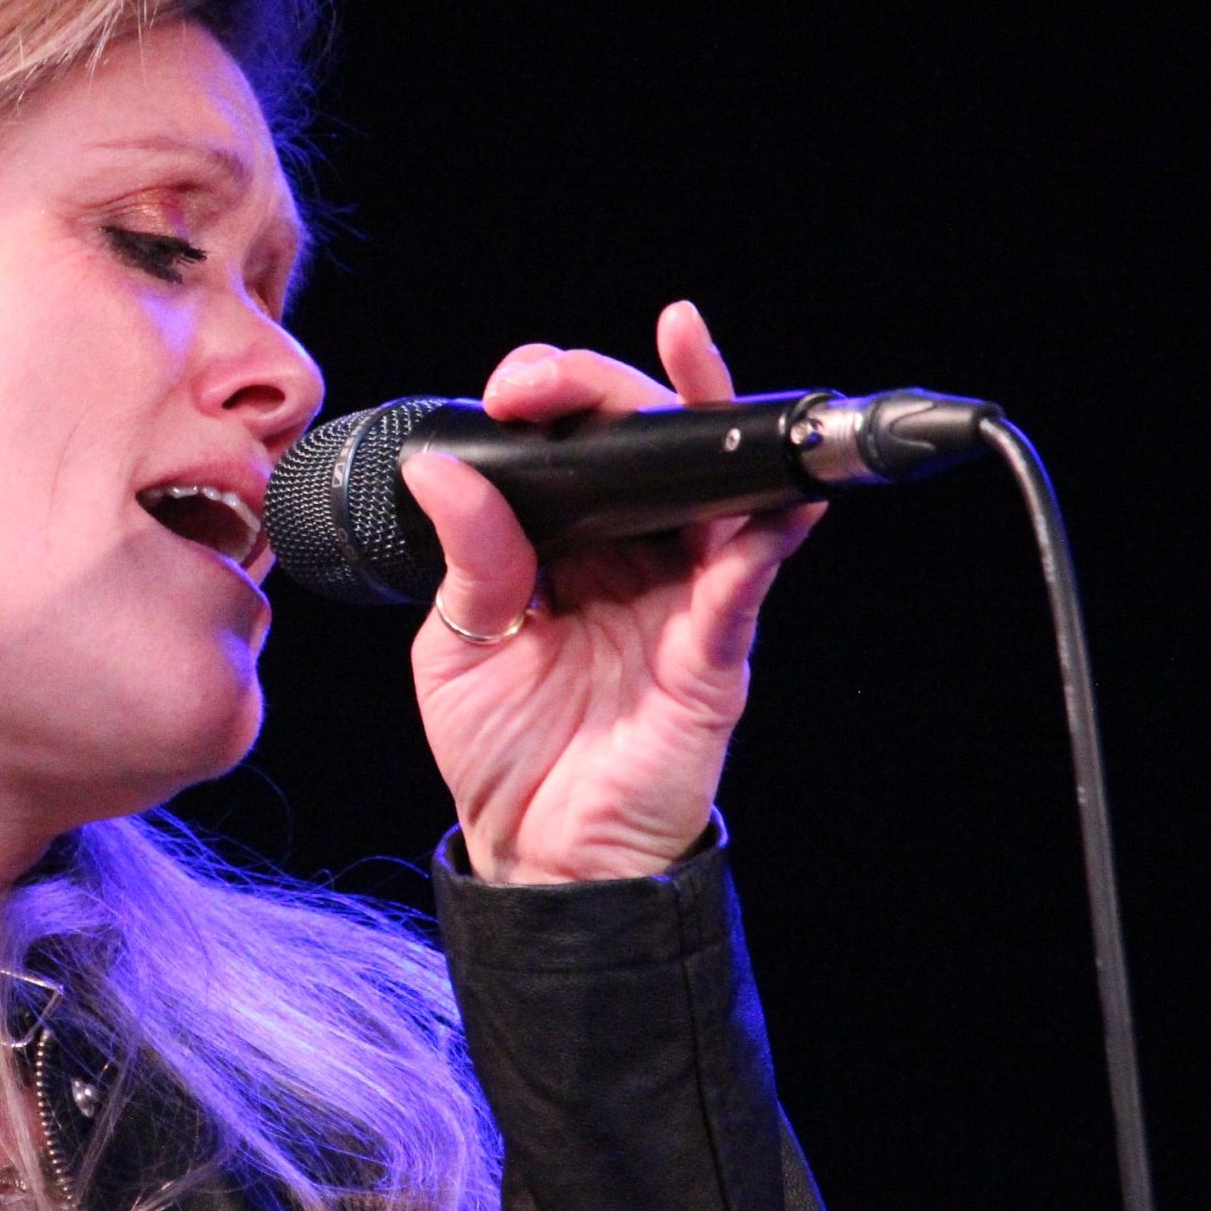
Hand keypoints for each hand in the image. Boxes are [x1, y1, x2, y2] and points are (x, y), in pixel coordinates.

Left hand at [401, 302, 824, 883]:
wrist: (538, 855)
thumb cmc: (503, 754)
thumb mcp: (458, 646)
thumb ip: (468, 559)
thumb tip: (442, 467)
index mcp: (566, 549)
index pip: (572, 450)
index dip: (551, 399)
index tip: (510, 389)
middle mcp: (633, 559)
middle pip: (647, 446)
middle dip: (609, 388)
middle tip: (550, 378)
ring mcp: (681, 598)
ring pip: (712, 488)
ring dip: (704, 419)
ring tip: (684, 355)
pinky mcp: (714, 652)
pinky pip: (747, 581)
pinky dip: (764, 533)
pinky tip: (768, 496)